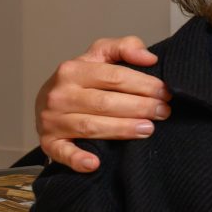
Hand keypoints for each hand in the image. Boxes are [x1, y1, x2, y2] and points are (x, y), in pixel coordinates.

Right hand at [36, 36, 170, 171]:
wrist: (45, 102)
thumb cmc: (79, 81)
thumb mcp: (98, 56)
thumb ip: (123, 48)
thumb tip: (149, 58)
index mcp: (72, 70)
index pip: (114, 76)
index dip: (144, 85)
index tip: (166, 92)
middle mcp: (59, 94)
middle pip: (105, 102)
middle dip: (140, 107)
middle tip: (164, 112)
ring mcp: (52, 120)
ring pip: (90, 126)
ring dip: (122, 129)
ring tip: (148, 129)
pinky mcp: (48, 143)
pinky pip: (62, 153)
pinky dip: (77, 159)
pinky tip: (95, 164)